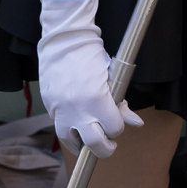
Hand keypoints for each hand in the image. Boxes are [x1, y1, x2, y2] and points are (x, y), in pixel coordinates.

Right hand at [38, 32, 143, 159]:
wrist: (64, 41)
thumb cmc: (91, 56)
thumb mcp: (112, 77)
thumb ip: (121, 104)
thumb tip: (137, 123)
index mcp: (97, 99)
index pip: (114, 129)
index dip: (117, 128)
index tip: (116, 123)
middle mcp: (78, 108)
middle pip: (95, 144)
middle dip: (105, 147)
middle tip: (108, 143)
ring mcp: (61, 109)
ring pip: (71, 141)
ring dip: (81, 144)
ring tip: (87, 141)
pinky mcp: (49, 106)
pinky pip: (58, 125)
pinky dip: (68, 128)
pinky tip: (74, 123)